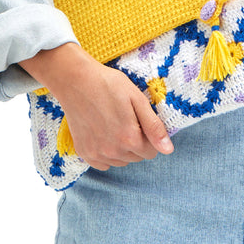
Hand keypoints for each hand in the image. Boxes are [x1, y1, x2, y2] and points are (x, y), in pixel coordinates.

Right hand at [20, 42, 173, 169]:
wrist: (75, 80)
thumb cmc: (109, 85)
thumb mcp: (138, 100)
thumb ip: (154, 127)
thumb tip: (168, 150)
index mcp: (130, 139)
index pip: (152, 152)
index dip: (149, 137)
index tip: (140, 121)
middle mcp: (113, 151)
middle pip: (136, 157)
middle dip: (136, 142)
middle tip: (126, 119)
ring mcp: (97, 153)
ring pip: (121, 161)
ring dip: (121, 148)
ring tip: (113, 124)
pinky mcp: (84, 152)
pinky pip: (103, 163)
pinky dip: (106, 153)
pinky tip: (102, 133)